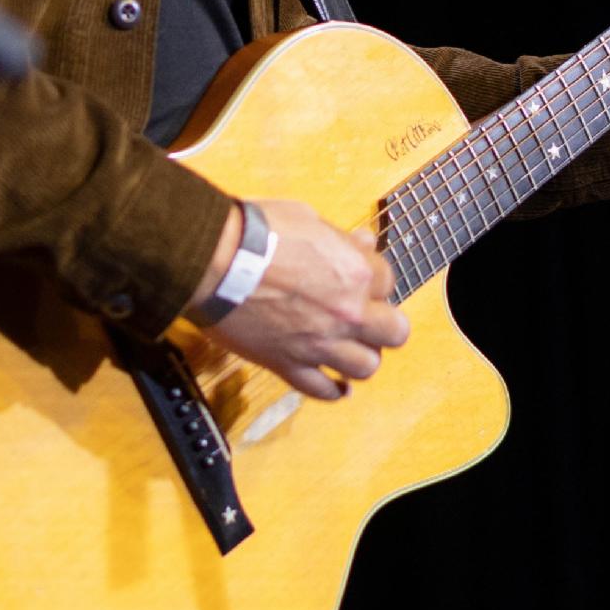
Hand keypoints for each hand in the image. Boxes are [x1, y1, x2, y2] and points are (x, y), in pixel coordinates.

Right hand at [186, 200, 408, 399]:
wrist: (215, 261)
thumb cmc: (258, 232)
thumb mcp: (308, 219)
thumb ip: (340, 239)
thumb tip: (362, 243)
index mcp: (355, 273)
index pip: (389, 282)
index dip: (374, 280)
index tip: (360, 279)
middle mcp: (347, 313)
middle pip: (394, 333)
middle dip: (385, 324)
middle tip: (369, 318)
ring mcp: (320, 344)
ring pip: (366, 367)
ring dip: (361, 356)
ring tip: (350, 348)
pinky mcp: (289, 364)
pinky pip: (322, 390)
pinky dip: (333, 390)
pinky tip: (337, 385)